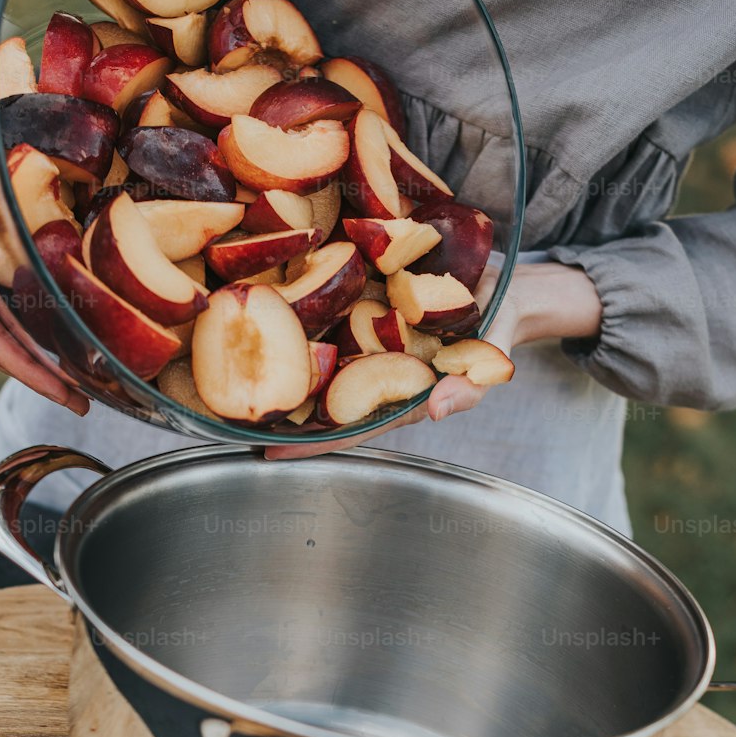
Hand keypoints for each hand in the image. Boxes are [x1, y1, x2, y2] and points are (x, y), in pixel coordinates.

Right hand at [0, 0, 88, 415]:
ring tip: (83, 374)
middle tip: (87, 403)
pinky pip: (10, 303)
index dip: (32, 375)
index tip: (68, 398)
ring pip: (9, 329)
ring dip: (44, 354)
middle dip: (45, 378)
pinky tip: (64, 322)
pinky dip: (38, 320)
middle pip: (5, 348)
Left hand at [263, 261, 602, 460]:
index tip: (271, 454)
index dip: (312, 442)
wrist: (504, 282)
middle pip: (320, 392)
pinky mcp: (365, 292)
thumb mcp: (488, 363)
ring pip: (317, 350)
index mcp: (395, 391)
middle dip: (281, 405)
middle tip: (231, 414)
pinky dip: (300, 302)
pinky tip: (265, 300)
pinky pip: (329, 301)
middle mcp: (372, 365)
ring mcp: (366, 332)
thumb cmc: (495, 331)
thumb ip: (468, 388)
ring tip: (232, 365)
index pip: (347, 424)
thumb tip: (437, 411)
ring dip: (280, 356)